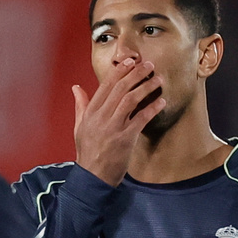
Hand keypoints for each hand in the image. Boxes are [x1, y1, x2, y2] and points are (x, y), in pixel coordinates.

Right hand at [72, 58, 165, 186]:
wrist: (92, 177)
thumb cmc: (87, 152)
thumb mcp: (79, 127)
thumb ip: (80, 106)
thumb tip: (76, 87)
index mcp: (90, 113)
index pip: (105, 86)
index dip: (119, 71)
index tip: (130, 61)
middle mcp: (101, 117)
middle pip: (120, 89)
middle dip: (136, 74)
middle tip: (149, 64)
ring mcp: (113, 128)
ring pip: (131, 100)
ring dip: (146, 87)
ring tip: (158, 80)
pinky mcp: (125, 139)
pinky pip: (141, 119)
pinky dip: (152, 108)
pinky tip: (161, 101)